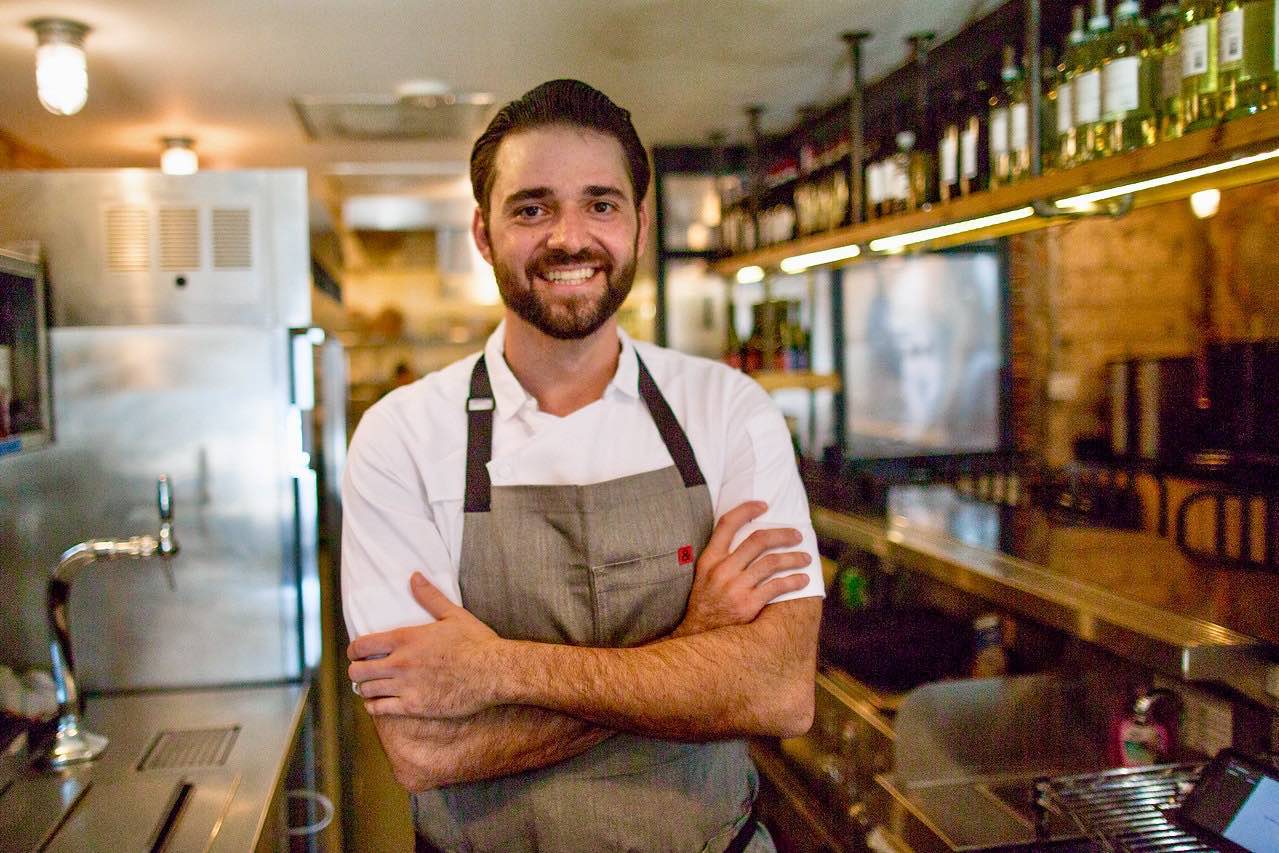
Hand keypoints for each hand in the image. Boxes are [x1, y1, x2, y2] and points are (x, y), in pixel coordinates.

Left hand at [348, 573, 503, 718]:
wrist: (494, 672)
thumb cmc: (476, 642)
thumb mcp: (453, 614)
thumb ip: (429, 596)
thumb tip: (414, 576)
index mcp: (406, 639)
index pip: (361, 645)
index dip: (353, 650)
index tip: (356, 653)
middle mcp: (400, 663)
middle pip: (357, 671)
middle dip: (356, 671)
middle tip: (363, 671)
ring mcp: (406, 686)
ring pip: (366, 691)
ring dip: (365, 689)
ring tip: (371, 687)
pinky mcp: (415, 706)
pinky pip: (380, 710)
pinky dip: (374, 707)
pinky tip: (377, 703)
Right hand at [672, 501, 811, 637]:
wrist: (699, 636)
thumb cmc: (706, 602)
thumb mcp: (704, 575)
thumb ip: (722, 557)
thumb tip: (750, 539)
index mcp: (709, 558)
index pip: (727, 524)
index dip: (746, 509)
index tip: (764, 505)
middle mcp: (722, 569)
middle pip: (757, 540)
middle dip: (782, 534)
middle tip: (797, 535)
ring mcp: (735, 587)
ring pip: (771, 562)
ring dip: (793, 558)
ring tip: (805, 558)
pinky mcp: (748, 604)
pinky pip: (776, 587)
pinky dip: (793, 581)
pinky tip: (803, 580)